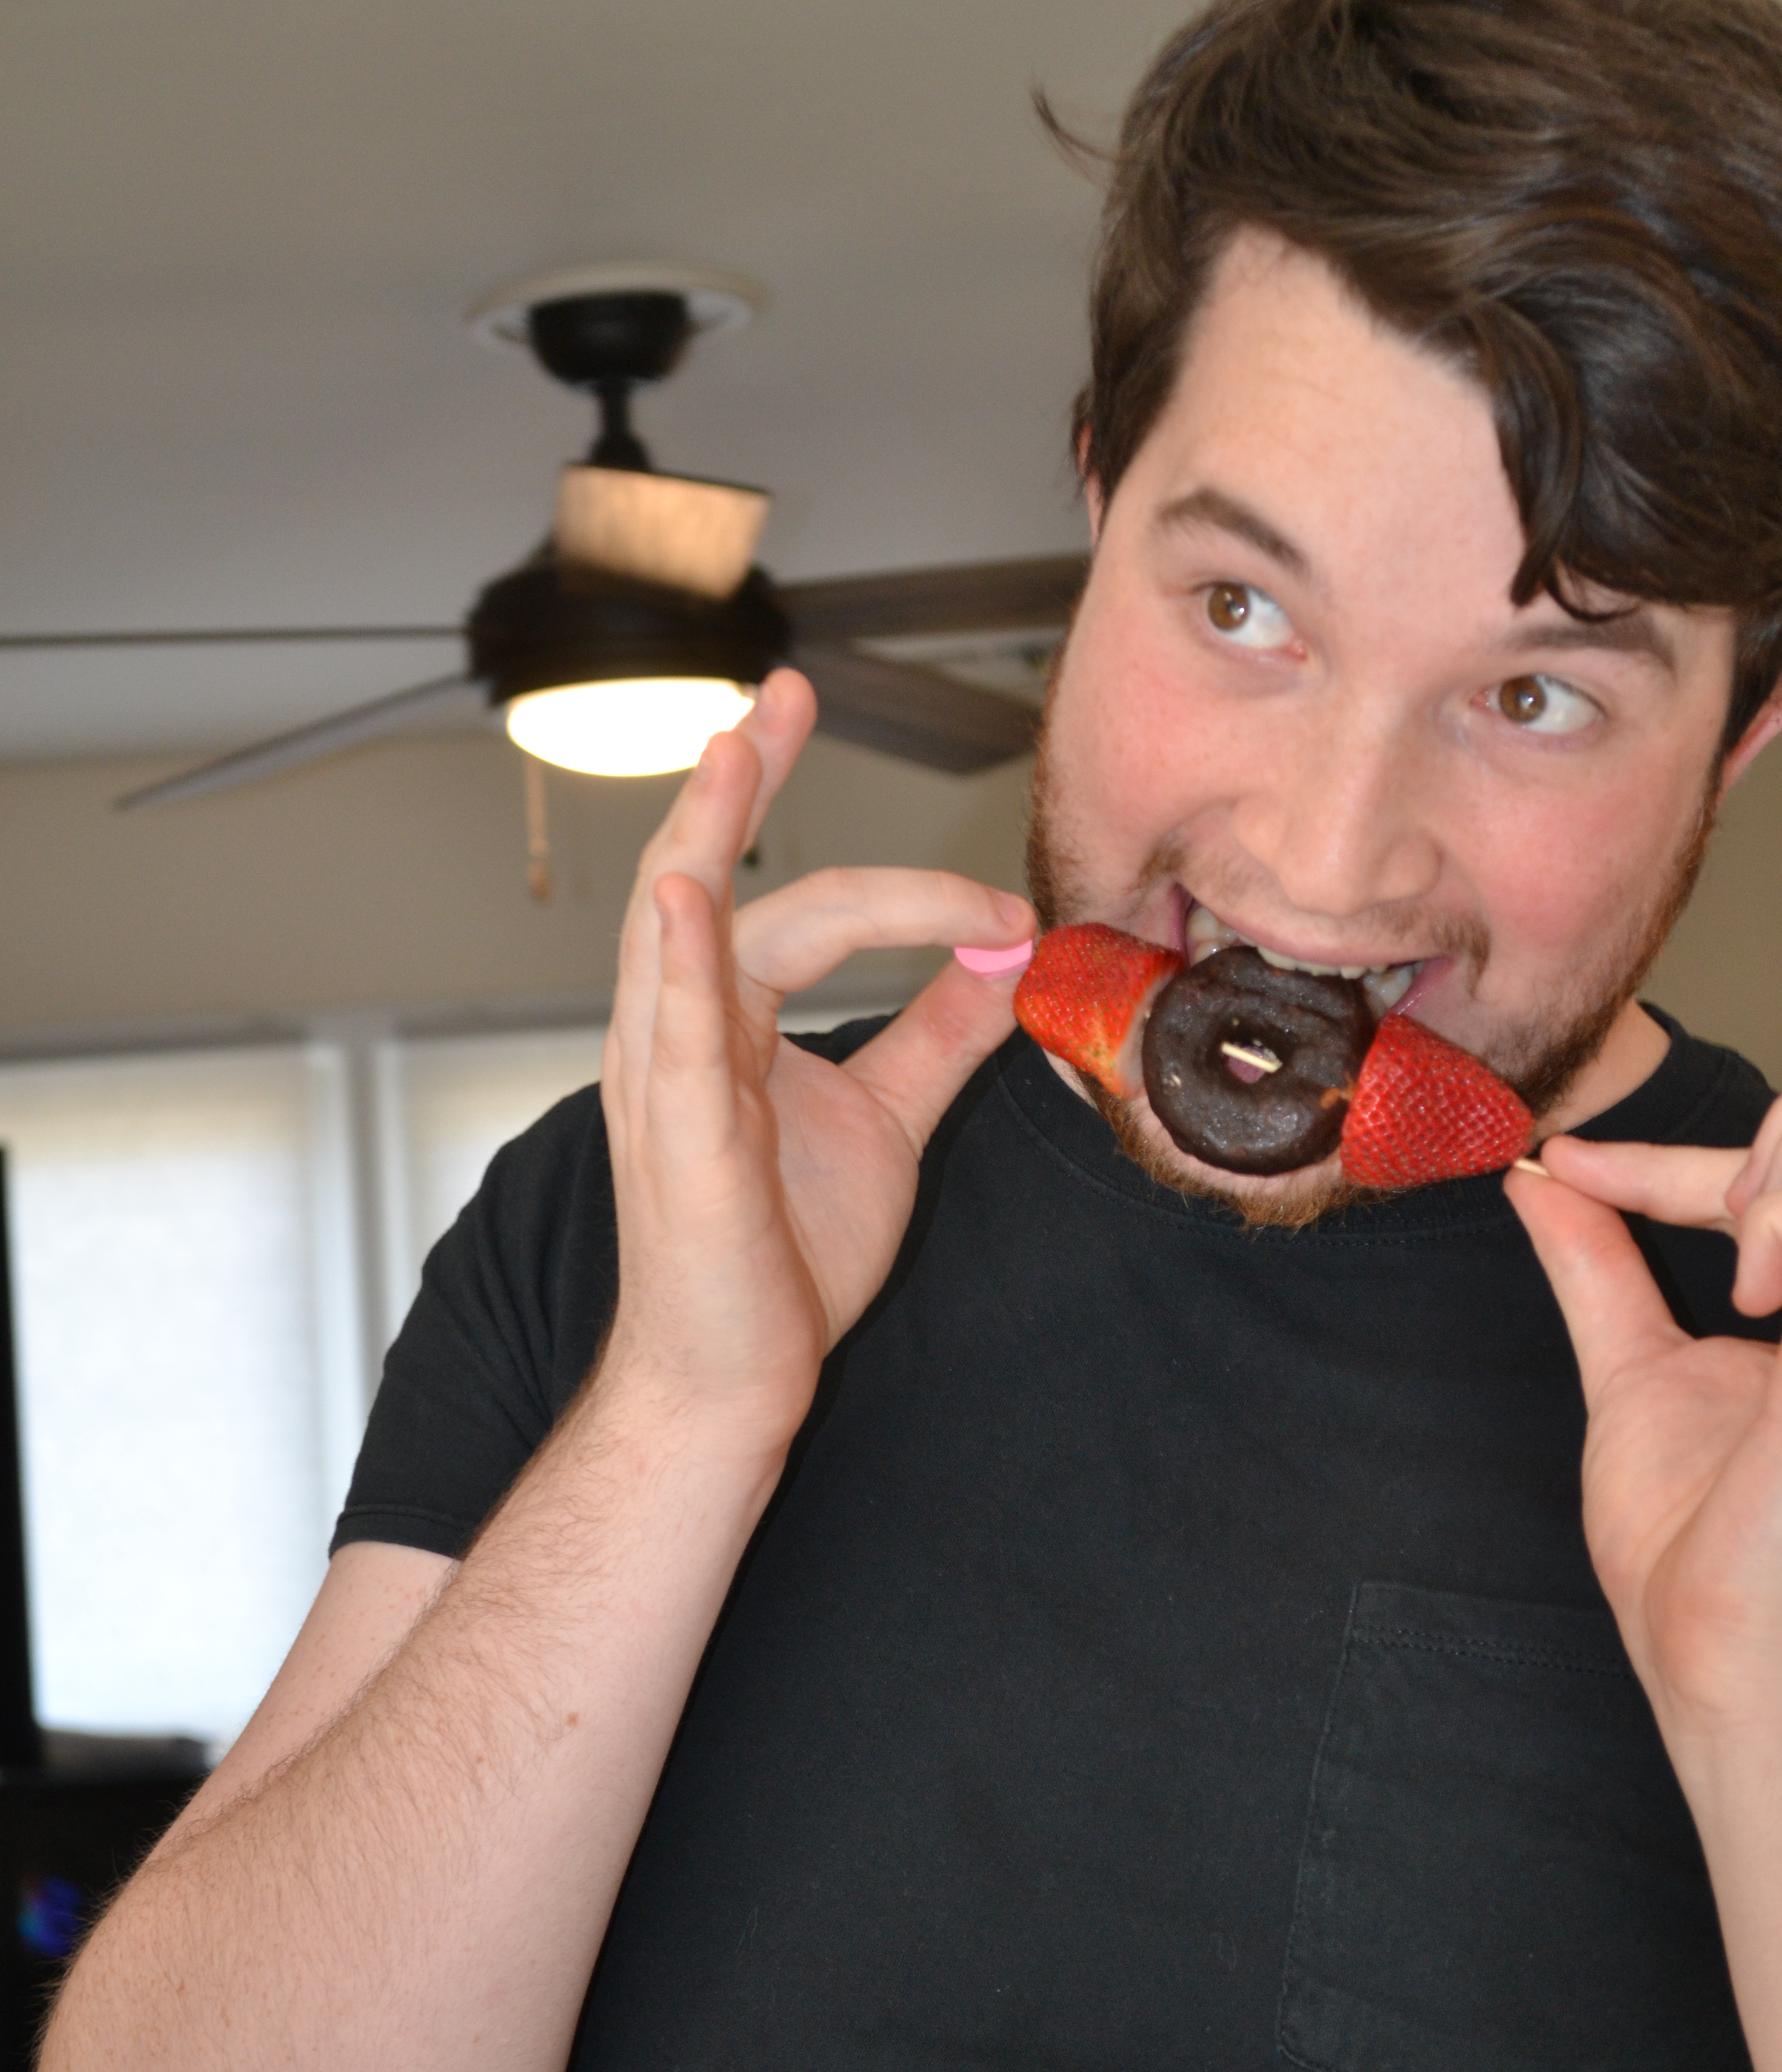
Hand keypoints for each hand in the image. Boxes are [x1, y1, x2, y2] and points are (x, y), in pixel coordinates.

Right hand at [599, 668, 1034, 1447]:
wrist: (735, 1378)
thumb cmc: (780, 1257)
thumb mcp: (884, 1118)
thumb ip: (937, 1034)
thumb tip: (1003, 956)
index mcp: (720, 1023)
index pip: (764, 893)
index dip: (797, 814)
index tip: (854, 760)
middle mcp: (675, 1033)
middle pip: (696, 877)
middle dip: (737, 780)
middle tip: (778, 692)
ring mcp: (664, 1082)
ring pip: (675, 931)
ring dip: (707, 832)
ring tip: (736, 746)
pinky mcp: (677, 1140)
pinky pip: (671, 1035)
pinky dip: (680, 959)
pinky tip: (689, 895)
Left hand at [1506, 1098, 1781, 1747]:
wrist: (1744, 1697)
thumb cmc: (1698, 1573)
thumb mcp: (1636, 1388)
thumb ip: (1600, 1273)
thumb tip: (1535, 1176)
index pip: (1774, 1183)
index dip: (1666, 1162)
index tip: (1560, 1166)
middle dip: (1764, 1162)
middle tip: (1661, 1201)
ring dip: (1781, 1189)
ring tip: (1744, 1239)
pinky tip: (1762, 1284)